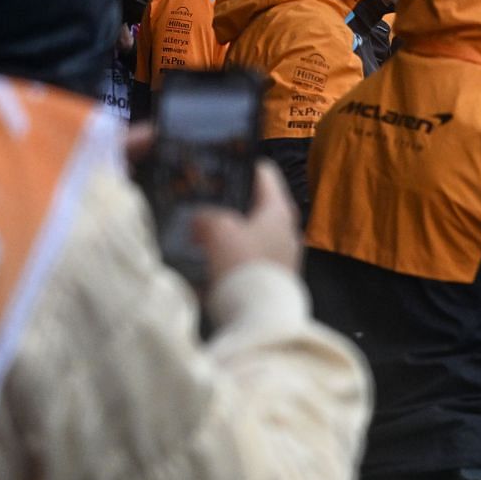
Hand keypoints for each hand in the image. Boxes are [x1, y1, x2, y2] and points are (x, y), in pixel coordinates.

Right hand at [191, 161, 300, 281]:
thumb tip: (199, 221)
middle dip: (225, 203)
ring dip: (223, 232)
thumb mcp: (218, 229)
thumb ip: (205, 216)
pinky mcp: (271, 278)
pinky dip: (226, 257)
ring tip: (194, 231)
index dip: (239, 163)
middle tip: (197, 200)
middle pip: (254, 205)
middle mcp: (286, 230)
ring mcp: (281, 256)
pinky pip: (245, 259)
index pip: (264, 173)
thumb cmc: (243, 263)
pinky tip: (203, 261)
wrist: (259, 317)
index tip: (216, 162)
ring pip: (247, 233)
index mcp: (279, 210)